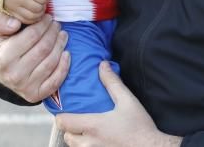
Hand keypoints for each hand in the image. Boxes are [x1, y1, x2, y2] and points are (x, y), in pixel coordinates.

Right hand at [0, 12, 69, 102]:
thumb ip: (1, 22)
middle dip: (53, 33)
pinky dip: (64, 66)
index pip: (32, 36)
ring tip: (62, 35)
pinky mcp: (35, 95)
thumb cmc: (0, 49)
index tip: (48, 17)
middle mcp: (15, 75)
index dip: (43, 24)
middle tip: (57, 24)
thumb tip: (15, 23)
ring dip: (60, 46)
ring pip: (51, 62)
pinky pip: (55, 81)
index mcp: (4, 58)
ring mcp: (26, 87)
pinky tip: (66, 54)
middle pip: (43, 48)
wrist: (0, 74)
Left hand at [57, 62, 181, 146]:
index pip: (63, 122)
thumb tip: (103, 65)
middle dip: (71, 128)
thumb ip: (112, 83)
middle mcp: (89, 143)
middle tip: (80, 120)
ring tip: (89, 132)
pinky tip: (98, 141)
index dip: (63, 115)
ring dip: (78, 140)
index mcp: (93, 126)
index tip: (69, 110)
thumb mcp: (127, 101)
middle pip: (67, 136)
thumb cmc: (140, 128)